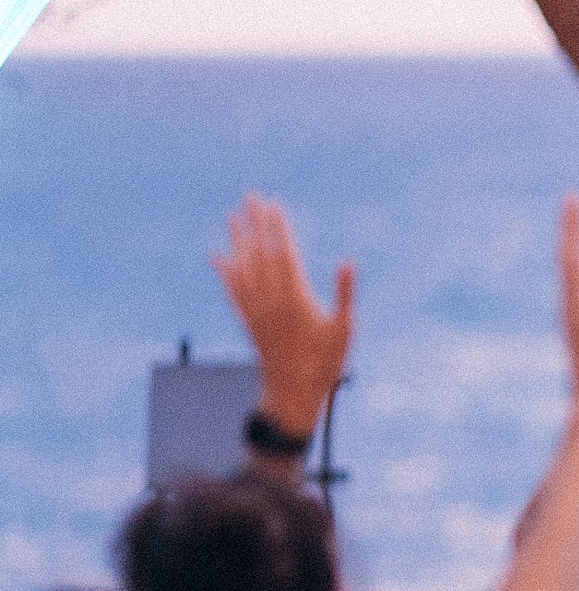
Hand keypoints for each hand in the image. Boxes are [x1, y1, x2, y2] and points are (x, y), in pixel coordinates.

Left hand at [215, 194, 354, 440]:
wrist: (293, 392)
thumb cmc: (326, 362)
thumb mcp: (345, 329)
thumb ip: (345, 294)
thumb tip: (348, 263)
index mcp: (295, 298)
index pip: (284, 254)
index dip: (278, 228)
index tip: (273, 206)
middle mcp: (271, 300)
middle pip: (260, 254)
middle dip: (256, 225)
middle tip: (250, 198)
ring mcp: (256, 310)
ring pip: (243, 268)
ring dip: (238, 241)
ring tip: (233, 217)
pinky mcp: (248, 321)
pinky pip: (233, 291)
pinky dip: (225, 271)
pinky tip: (218, 256)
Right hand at [557, 196, 578, 418]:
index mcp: (574, 309)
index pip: (570, 267)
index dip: (572, 239)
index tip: (574, 213)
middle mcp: (572, 306)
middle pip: (567, 258)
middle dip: (570, 226)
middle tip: (572, 195)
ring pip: (575, 266)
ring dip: (576, 234)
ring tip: (576, 204)